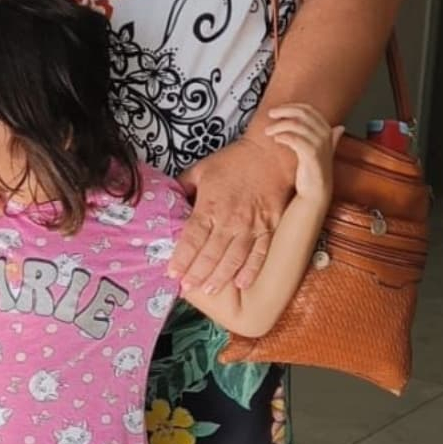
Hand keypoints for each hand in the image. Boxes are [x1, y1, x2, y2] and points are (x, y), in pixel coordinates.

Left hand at [172, 136, 294, 293]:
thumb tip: (170, 200)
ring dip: (220, 277)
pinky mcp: (270, 228)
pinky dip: (250, 271)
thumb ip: (184, 187)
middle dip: (196, 274)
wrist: (272, 153)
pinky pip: (260, 254)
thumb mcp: (201, 170)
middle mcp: (230, 220)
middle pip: (210, 254)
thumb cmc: (235, 161)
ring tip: (208, 290)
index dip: (181, 258)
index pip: (192, 239)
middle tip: (186, 289)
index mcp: (210, 206)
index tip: (172, 273)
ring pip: (234, 259)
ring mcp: (252, 226)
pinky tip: (240, 283)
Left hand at [265, 104, 342, 204]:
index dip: (291, 107)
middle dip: (284, 111)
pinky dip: (283, 136)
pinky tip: (276, 139)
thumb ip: (332, 138)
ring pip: (296, 125)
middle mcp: (325, 135)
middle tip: (270, 114)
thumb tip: (340, 127)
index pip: (308, 109)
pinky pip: (295, 139)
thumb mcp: (325, 151)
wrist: (316, 190)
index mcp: (326, 131)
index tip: (277, 110)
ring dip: (279, 125)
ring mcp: (320, 144)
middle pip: (302, 113)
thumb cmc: (316, 170)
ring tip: (268, 131)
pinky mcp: (311, 154)